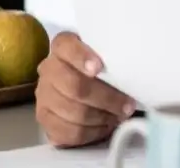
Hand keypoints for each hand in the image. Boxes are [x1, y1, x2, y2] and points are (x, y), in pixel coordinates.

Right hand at [36, 32, 138, 146]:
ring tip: (119, 116)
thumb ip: (112, 57)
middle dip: (106, 98)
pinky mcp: (44, 118)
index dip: (82, 57)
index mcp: (62, 46)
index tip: (99, 68)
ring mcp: (43, 95)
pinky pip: (69, 132)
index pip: (66, 46)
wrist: (78, 87)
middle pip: (75, 86)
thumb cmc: (100, 68)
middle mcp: (48, 69)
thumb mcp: (105, 55)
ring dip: (102, 117)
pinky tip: (104, 126)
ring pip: (74, 112)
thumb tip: (136, 70)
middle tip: (128, 106)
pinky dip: (92, 132)